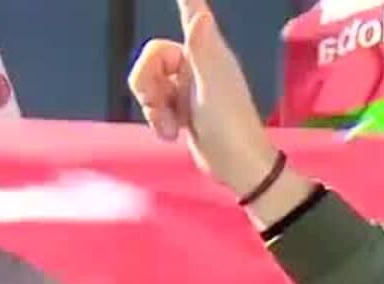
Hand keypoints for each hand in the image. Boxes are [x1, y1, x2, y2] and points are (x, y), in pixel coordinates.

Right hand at [128, 1, 284, 203]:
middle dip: (147, 82)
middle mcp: (197, 64)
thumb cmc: (230, 125)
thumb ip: (203, 50)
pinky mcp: (181, 108)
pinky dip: (157, 119)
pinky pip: (153, 103)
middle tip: (160, 105)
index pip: (193, 12)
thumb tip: (202, 13)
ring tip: (171, 125)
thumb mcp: (213, 87)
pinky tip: (172, 134)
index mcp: (209, 52)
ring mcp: (188, 86)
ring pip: (148, 81)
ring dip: (152, 106)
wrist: (236, 167)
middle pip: (152, 56)